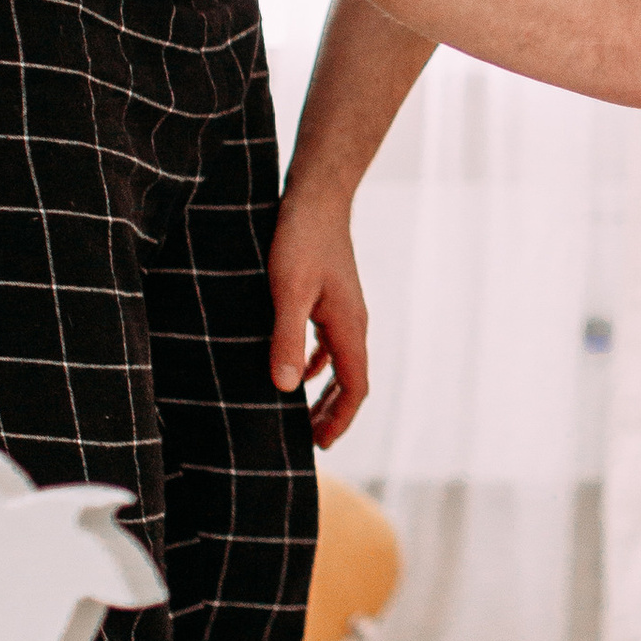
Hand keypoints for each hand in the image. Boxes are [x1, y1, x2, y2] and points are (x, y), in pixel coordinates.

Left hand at [268, 181, 370, 447]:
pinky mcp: (331, 297)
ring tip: (304, 415)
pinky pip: (330, 343)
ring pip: (341, 364)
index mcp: (349, 327)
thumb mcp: (288, 291)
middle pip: (352, 381)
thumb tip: (285, 389)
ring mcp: (344, 310)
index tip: (321, 445)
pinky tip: (296, 369)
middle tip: (311, 442)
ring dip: (325, 392)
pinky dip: (316, 365)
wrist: (317, 195)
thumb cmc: (300, 239)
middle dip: (333, 413)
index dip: (340, 419)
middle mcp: (353, 323)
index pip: (355, 387)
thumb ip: (287, 339)